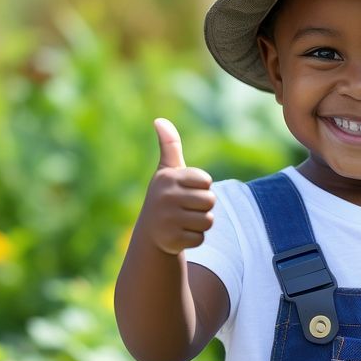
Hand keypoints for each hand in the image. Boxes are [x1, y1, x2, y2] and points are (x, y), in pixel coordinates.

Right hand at [139, 118, 215, 253]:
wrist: (150, 233)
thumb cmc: (166, 196)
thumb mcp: (167, 171)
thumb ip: (169, 146)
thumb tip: (159, 120)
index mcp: (169, 178)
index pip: (206, 182)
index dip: (202, 188)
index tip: (186, 191)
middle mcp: (166, 197)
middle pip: (210, 201)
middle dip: (203, 207)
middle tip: (186, 209)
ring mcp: (168, 219)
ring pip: (208, 220)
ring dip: (201, 223)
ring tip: (184, 221)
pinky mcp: (171, 240)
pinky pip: (201, 238)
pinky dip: (194, 238)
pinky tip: (180, 235)